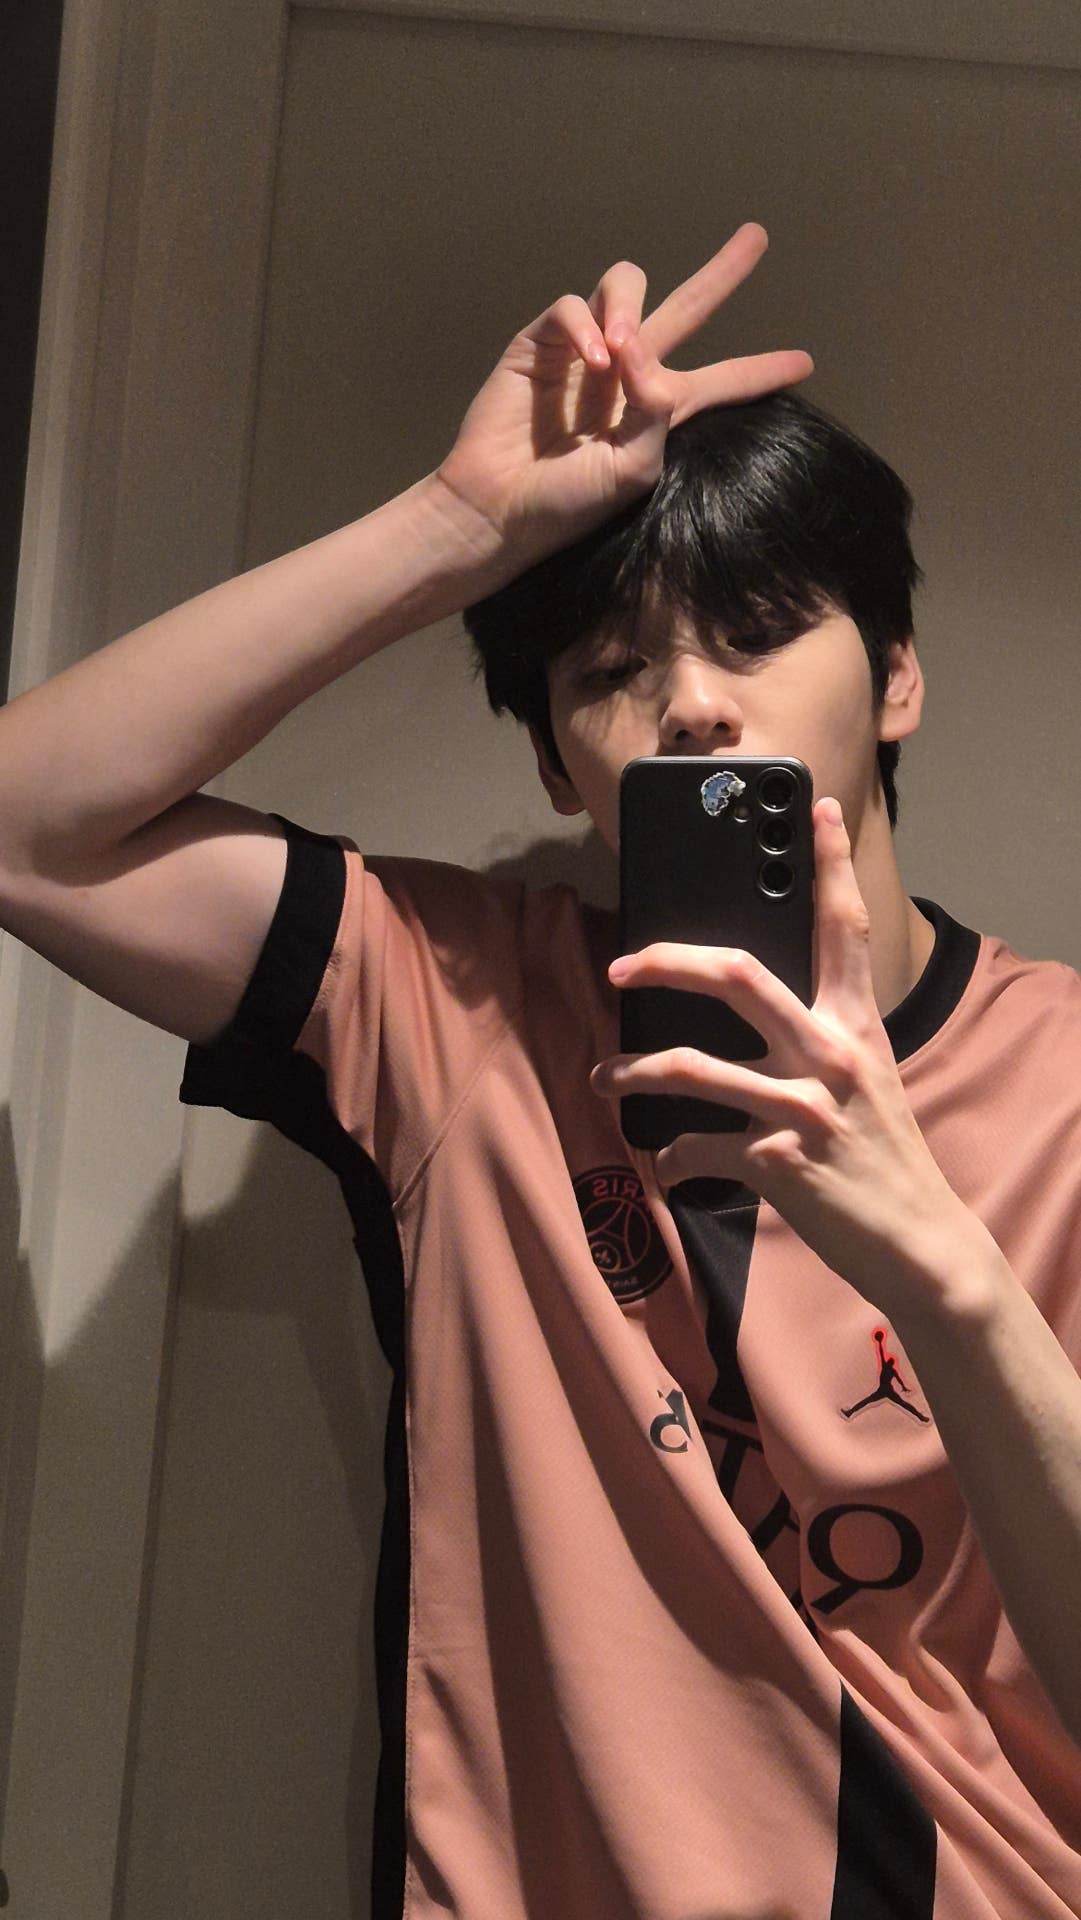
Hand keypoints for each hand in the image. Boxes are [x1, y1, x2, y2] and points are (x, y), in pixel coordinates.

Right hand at [435, 224, 812, 579]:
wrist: (501, 509)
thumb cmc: (569, 504)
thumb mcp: (632, 469)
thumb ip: (653, 408)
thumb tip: (641, 347)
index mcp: (659, 409)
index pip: (720, 382)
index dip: (760, 371)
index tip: (806, 363)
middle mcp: (627, 372)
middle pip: (686, 308)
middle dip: (722, 273)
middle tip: (758, 236)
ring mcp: (583, 353)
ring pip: (624, 287)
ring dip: (629, 307)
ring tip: (619, 349)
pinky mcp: (539, 344)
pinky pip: (572, 307)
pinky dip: (584, 325)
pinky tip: (591, 359)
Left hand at [590, 799, 977, 1325]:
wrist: (920, 1243)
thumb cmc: (884, 1158)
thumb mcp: (866, 1082)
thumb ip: (818, 1041)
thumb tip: (753, 1016)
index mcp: (855, 1025)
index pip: (844, 928)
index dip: (831, 864)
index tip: (818, 807)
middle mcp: (830, 1053)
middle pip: (736, 974)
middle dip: (667, 960)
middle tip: (621, 964)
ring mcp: (802, 1106)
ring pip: (691, 1067)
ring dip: (633, 1072)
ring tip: (602, 1079)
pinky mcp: (777, 1161)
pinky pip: (697, 1147)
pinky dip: (673, 1158)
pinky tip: (669, 1163)